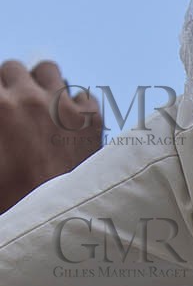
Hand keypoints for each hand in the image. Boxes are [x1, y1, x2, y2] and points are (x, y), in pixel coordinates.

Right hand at [0, 60, 103, 213]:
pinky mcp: (91, 115)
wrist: (53, 217)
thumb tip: (3, 123)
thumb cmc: (10, 193)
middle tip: (11, 106)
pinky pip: (80, 94)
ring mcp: (62, 103)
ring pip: (47, 69)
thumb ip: (0, 125)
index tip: (0, 108)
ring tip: (38, 105)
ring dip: (39, 83)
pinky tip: (68, 125)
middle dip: (9, 84)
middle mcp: (27, 97)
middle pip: (12, 68)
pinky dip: (73, 106)